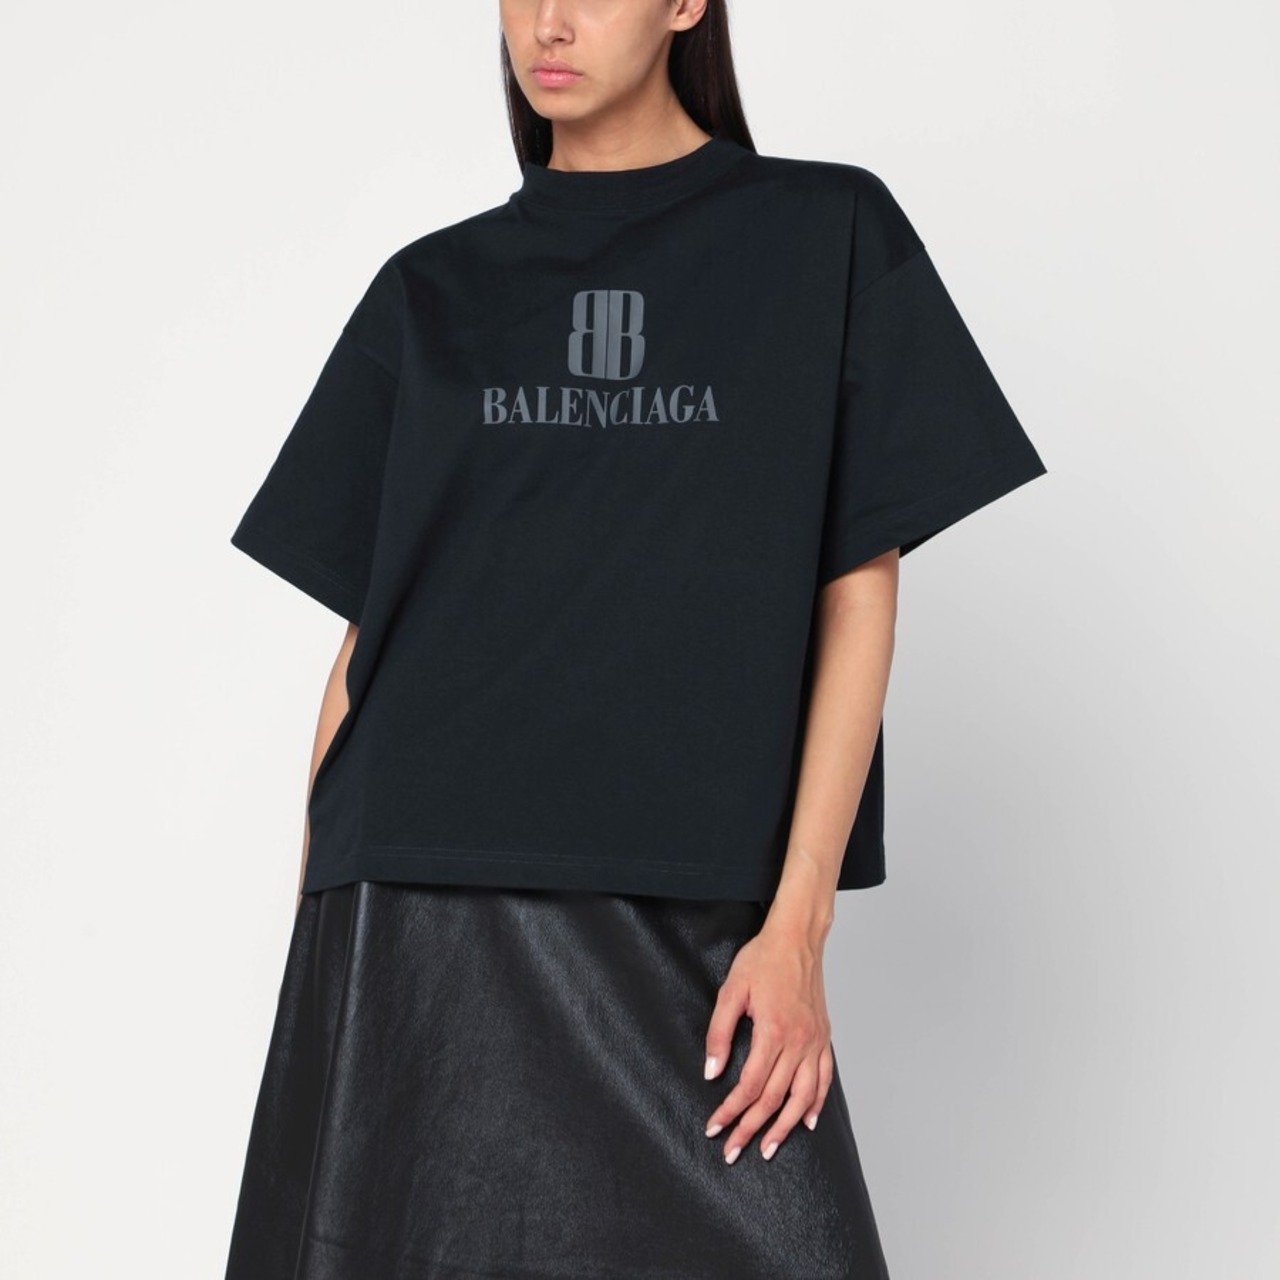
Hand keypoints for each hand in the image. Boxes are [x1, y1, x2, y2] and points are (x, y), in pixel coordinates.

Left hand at [702, 920, 833, 1163]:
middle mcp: (798, 1041)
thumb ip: (720, 1033)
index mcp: (773, 1031)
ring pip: (802, 1097)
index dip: (730, 1111)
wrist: (797, 939)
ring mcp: (815, 1041)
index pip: (750, 1085)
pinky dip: (816, 1104)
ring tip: (769, 1148)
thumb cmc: (762, 960)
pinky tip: (808, 1122)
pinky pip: (824, 1079)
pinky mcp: (824, 1038)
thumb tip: (712, 1072)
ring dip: (785, 1127)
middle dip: (751, 1128)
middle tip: (733, 1151)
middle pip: (774, 1098)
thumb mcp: (731, 991)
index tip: (714, 1127)